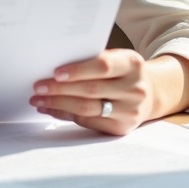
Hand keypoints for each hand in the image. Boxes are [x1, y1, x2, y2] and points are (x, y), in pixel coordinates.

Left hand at [30, 51, 188, 135]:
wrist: (149, 94)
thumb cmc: (123, 72)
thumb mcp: (117, 59)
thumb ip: (93, 60)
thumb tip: (53, 70)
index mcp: (132, 64)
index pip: (103, 66)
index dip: (78, 70)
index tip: (55, 73)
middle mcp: (134, 88)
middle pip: (91, 90)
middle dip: (60, 89)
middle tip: (38, 87)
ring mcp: (130, 111)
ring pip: (87, 109)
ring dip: (58, 104)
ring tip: (39, 100)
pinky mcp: (121, 128)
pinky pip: (87, 122)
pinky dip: (66, 115)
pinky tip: (51, 109)